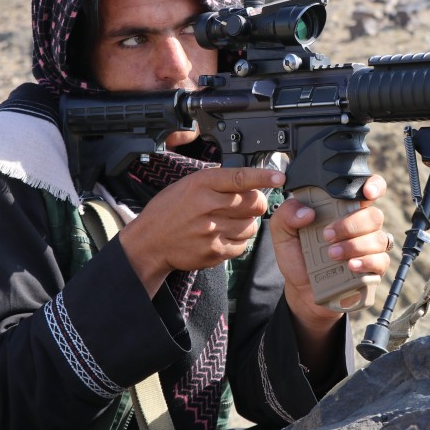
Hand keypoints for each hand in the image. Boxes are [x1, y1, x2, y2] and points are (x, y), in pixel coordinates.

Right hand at [120, 167, 285, 296]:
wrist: (149, 242)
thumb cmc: (169, 210)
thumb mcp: (187, 184)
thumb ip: (217, 181)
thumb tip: (249, 179)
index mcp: (201, 184)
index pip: (240, 178)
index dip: (263, 177)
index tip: (279, 177)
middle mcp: (208, 206)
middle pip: (254, 203)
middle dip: (257, 203)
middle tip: (247, 204)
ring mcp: (212, 231)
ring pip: (252, 225)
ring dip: (247, 223)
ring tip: (230, 221)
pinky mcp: (214, 251)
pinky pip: (243, 245)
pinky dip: (239, 240)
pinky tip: (225, 235)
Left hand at [269, 175, 389, 333]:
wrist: (302, 291)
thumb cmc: (299, 257)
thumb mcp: (283, 233)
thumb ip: (286, 214)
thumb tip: (306, 211)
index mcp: (342, 209)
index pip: (367, 189)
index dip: (374, 185)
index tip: (366, 192)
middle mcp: (361, 225)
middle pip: (374, 214)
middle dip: (351, 224)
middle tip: (327, 235)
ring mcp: (370, 247)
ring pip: (378, 237)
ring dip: (354, 245)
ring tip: (332, 254)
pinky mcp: (374, 268)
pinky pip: (381, 261)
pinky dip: (365, 261)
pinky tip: (350, 265)